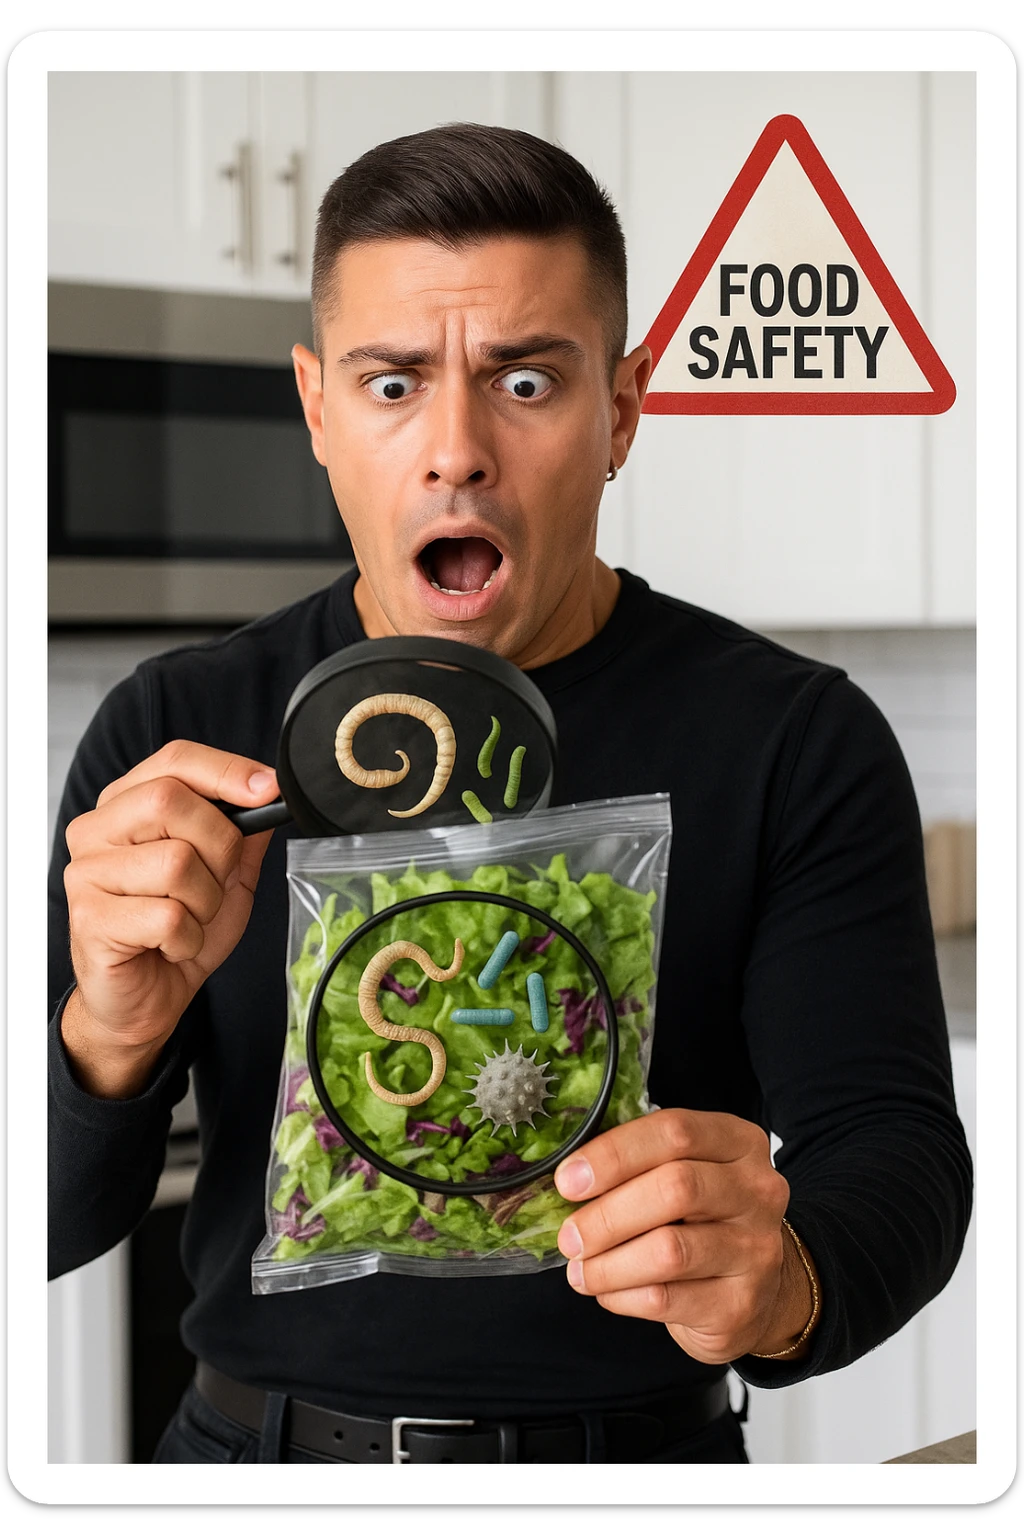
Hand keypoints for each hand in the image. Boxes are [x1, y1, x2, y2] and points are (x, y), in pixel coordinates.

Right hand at [61, 741, 279, 1097]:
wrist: (146, 999)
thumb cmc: (178, 931)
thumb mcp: (226, 876)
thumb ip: (244, 834)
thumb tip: (268, 792)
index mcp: (127, 805)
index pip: (175, 760)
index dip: (226, 770)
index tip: (269, 790)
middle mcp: (98, 830)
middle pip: (171, 800)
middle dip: (218, 845)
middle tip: (214, 883)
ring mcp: (87, 873)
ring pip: (175, 862)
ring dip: (204, 902)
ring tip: (188, 921)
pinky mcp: (90, 918)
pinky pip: (168, 917)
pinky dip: (188, 938)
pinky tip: (171, 946)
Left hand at [554, 1107, 816, 1363]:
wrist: (754, 1292)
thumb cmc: (702, 1220)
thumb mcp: (683, 1173)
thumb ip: (638, 1164)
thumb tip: (569, 1178)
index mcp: (738, 1142)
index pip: (674, 1132)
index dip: (614, 1153)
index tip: (568, 1180)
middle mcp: (758, 1191)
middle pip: (675, 1188)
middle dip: (607, 1214)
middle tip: (569, 1236)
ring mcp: (755, 1250)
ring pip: (669, 1251)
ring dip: (609, 1264)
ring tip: (580, 1270)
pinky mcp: (741, 1305)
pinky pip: (665, 1299)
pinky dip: (622, 1296)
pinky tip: (607, 1291)